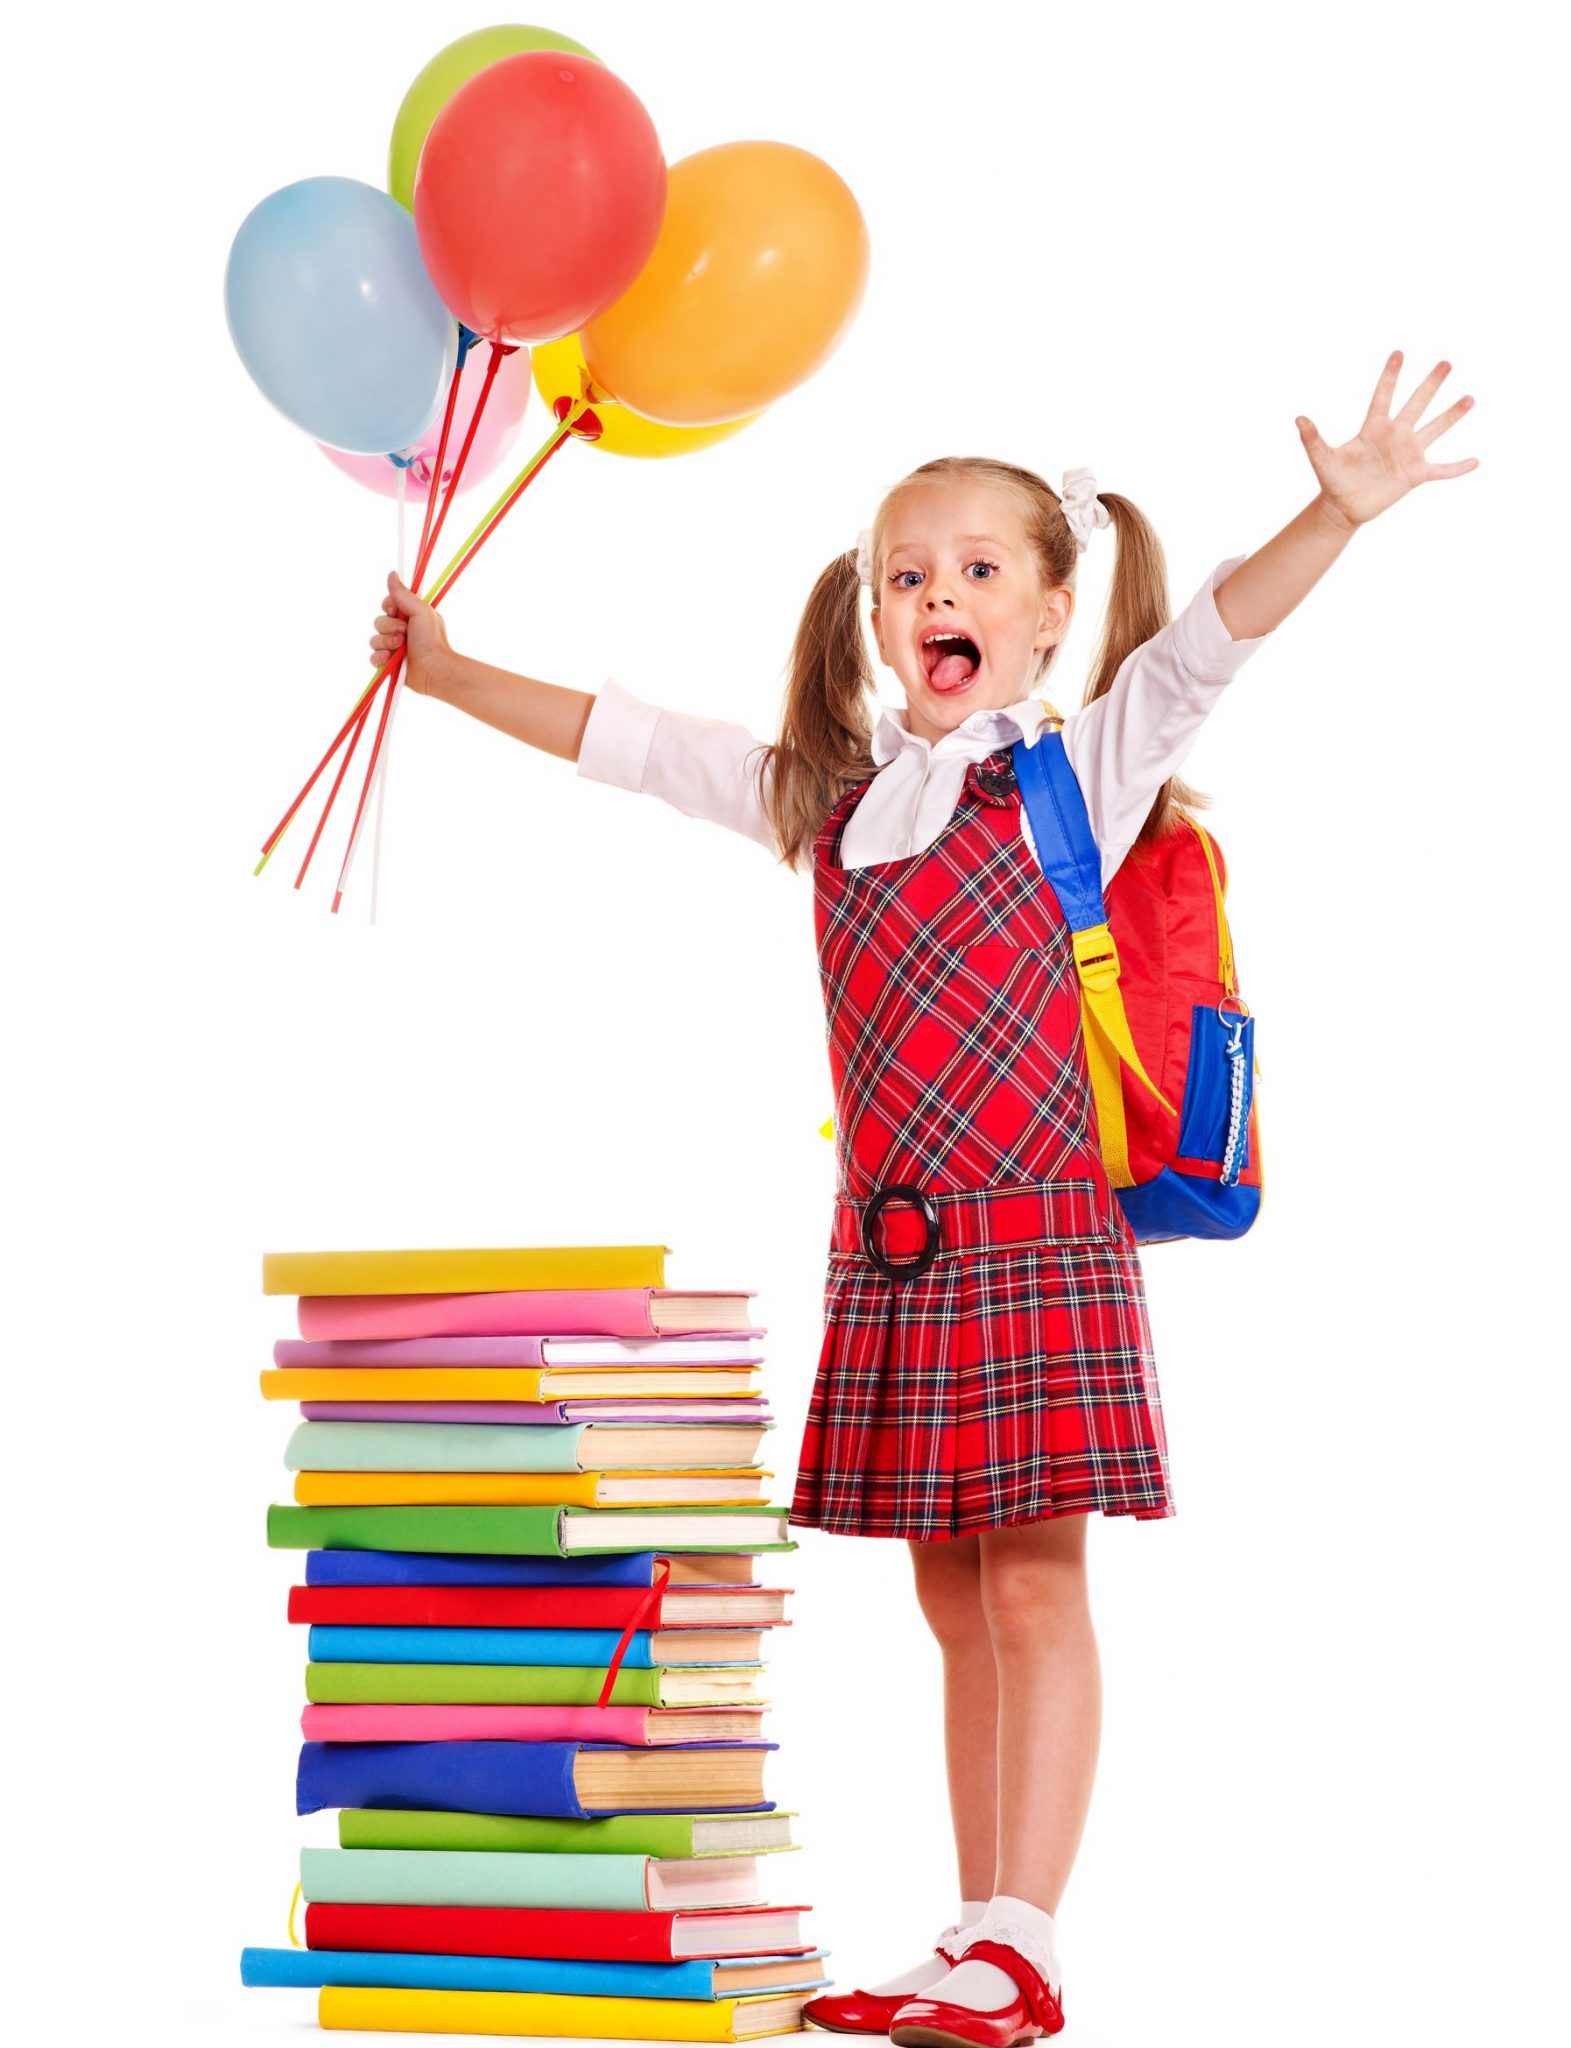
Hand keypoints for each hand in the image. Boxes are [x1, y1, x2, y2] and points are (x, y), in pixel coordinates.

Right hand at [369, 572, 452, 695]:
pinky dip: (380, 657)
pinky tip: (390, 658)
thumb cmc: (432, 639)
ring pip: (374, 639)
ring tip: (402, 647)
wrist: (434, 668)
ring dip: (387, 642)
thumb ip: (403, 593)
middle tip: (405, 633)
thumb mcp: (420, 611)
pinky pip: (372, 656)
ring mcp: (393, 647)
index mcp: (408, 616)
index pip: (387, 604)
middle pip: (378, 621)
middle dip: (390, 627)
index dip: (389, 608)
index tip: (398, 612)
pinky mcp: (388, 663)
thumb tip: (392, 573)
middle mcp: (399, 630)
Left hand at [1296, 351, 1477, 531]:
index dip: (1390, 376)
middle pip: (1416, 404)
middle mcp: (1394, 435)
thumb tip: (1298, 419)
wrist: (1344, 508)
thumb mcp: (1322, 459)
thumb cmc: (1333, 481)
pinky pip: (1441, 470)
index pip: (1383, 396)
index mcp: (1373, 428)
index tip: (1399, 352)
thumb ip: (1312, 439)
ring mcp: (1407, 454)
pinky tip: (1476, 461)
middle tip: (1446, 362)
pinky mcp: (1415, 475)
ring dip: (1452, 415)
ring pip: (1434, 429)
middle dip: (1431, 384)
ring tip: (1470, 398)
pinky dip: (1458, 467)